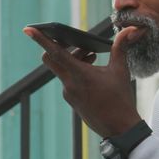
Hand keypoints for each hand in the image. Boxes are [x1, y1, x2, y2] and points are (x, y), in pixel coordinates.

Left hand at [23, 25, 143, 137]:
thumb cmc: (121, 100)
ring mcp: (68, 94)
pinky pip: (68, 81)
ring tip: (93, 59)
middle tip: (78, 45)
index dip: (41, 39)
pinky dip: (75, 73)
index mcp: (80, 74)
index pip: (55, 52)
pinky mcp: (72, 101)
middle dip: (60, 48)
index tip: (29, 29)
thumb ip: (120, 48)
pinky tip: (92, 74)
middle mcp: (69, 84)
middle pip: (51, 59)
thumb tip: (130, 30)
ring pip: (61, 70)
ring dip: (72, 60)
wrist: (120, 129)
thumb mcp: (121, 71)